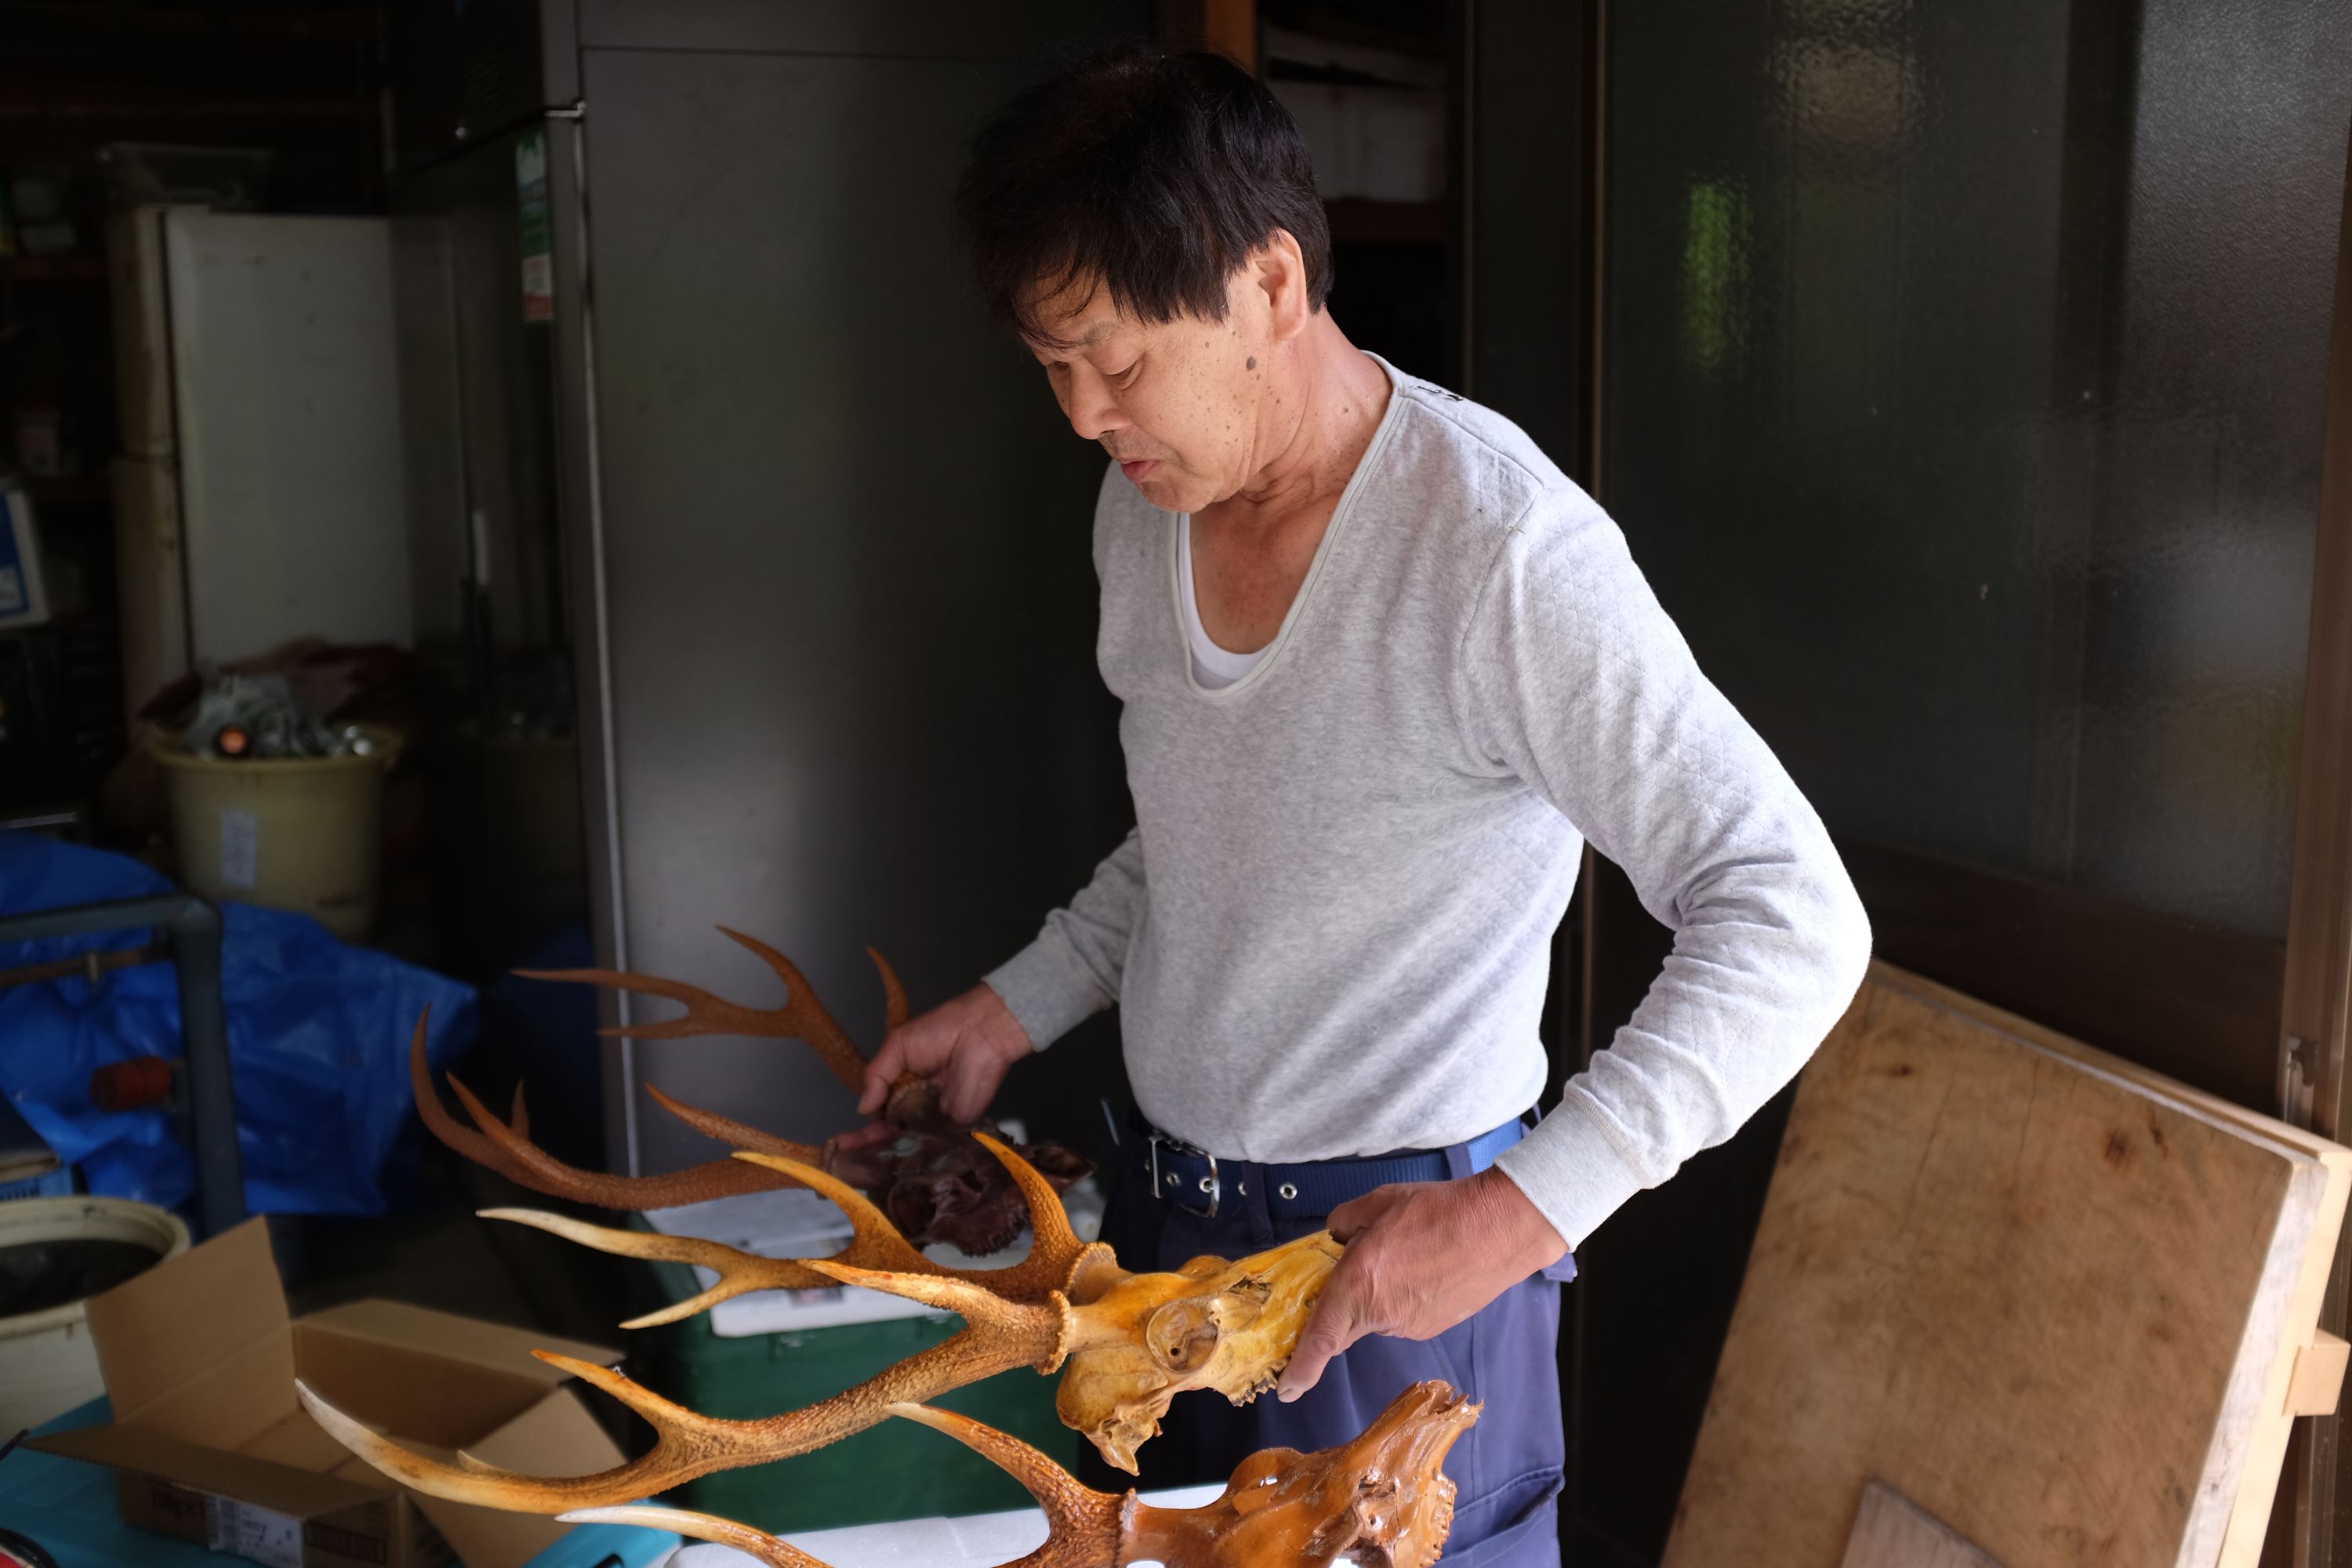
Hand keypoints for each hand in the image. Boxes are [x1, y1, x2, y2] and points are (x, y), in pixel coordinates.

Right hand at [833, 982, 1033, 1149]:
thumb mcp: (898, 1045)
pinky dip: (916, 1154)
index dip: (862, 1127)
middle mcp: (918, 1105)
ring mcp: (937, 1118)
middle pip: (891, 1131)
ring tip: (861, 1170)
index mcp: (903, 1084)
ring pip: (910, 1141)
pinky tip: (895, 1167)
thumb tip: (863, 1109)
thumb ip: (877, 1076)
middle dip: (868, 1145)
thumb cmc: (940, 1031)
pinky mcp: (957, 1125)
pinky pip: (934, 1143)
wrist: (981, 1032)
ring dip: (888, 1155)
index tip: (841, 1143)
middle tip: (844, 1160)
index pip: (879, 1111)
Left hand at [1276, 1167, 1566, 1400]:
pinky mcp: (1435, 1326)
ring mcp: (1411, 1325)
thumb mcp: (1378, 1202)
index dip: (1301, 1368)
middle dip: (1338, 1310)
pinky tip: (1427, 1266)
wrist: (1500, 1227)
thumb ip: (1344, 1222)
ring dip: (1379, 1294)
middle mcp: (1381, 1314)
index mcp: (1358, 1284)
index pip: (1321, 1338)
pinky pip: (1405, 1315)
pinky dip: (1405, 1296)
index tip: (1286, 1390)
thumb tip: (1335, 1238)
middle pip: (1345, 1325)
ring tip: (1406, 1253)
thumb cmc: (1438, 1210)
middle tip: (1352, 1274)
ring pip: (1378, 1316)